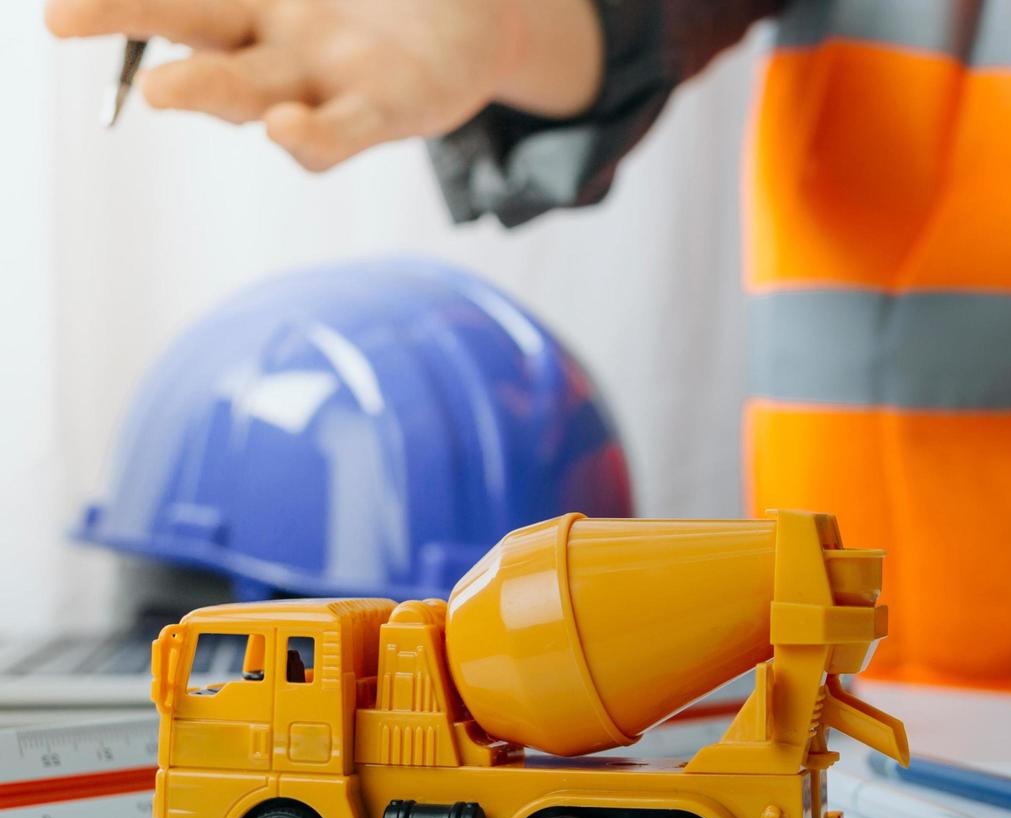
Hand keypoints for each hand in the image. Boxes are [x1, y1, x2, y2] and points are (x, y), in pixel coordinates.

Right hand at [43, 0, 598, 172]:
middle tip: (61, 18)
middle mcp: (272, 41)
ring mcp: (320, 81)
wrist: (478, 29)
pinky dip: (309, 136)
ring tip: (162, 90)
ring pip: (248, 90)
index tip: (57, 4)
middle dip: (123, 21)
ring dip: (204, 89)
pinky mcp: (381, 113)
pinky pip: (337, 133)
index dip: (118, 1)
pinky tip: (285, 126)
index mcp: (252, 0)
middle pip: (190, 29)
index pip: (173, 0)